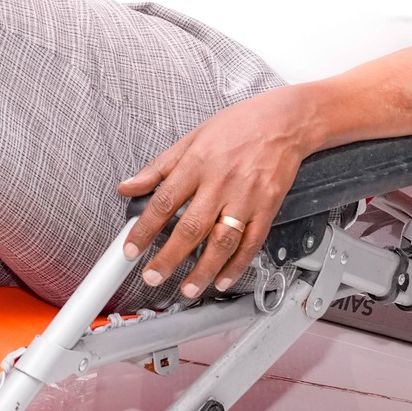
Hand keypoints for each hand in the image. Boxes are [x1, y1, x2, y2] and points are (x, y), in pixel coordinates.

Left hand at [119, 86, 318, 298]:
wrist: (284, 122)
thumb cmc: (237, 127)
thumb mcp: (190, 139)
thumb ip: (158, 168)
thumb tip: (127, 186)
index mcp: (197, 164)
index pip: (163, 202)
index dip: (144, 229)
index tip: (131, 249)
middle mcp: (221, 183)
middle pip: (191, 228)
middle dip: (169, 258)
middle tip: (152, 276)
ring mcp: (246, 198)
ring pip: (222, 242)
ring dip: (204, 270)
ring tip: (187, 289)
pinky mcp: (268, 208)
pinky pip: (252, 243)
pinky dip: (237, 265)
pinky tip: (223, 279)